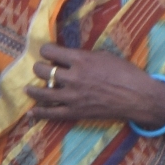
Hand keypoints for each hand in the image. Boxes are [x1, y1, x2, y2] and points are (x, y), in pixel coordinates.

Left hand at [28, 43, 164, 129]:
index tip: (46, 52)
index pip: (51, 52)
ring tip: (27, 88)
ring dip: (32, 90)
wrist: (137, 96)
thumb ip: (84, 57)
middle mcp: (73, 77)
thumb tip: (69, 57)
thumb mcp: (104, 56)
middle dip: (39, 68)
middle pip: (43, 71)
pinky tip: (30, 113)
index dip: (45, 51)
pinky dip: (39, 113)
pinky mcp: (75, 112)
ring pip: (42, 93)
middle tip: (39, 68)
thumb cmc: (124, 72)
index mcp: (80, 60)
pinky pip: (52, 114)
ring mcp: (72, 97)